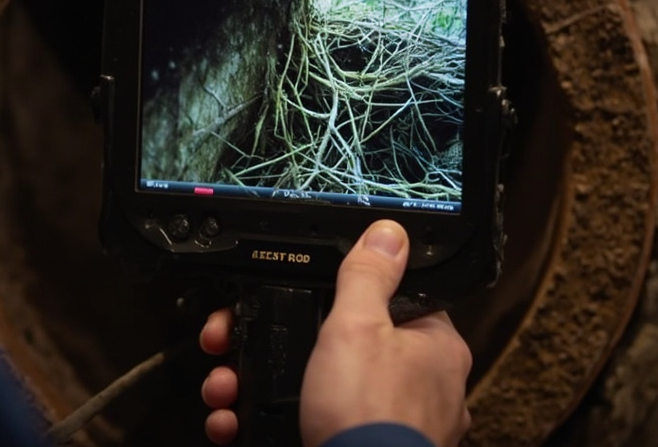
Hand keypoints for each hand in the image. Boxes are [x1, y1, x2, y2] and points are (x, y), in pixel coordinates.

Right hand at [198, 220, 472, 446]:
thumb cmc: (368, 419)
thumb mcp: (357, 327)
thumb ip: (367, 276)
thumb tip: (390, 233)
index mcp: (432, 348)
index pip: (390, 299)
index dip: (335, 292)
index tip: (294, 292)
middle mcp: (418, 388)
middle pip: (337, 344)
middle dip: (277, 341)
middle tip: (236, 338)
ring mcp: (386, 424)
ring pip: (314, 387)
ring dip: (257, 382)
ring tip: (224, 385)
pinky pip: (304, 425)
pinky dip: (262, 420)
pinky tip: (234, 420)